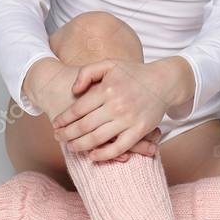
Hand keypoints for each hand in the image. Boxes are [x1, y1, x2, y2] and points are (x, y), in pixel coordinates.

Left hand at [51, 57, 166, 161]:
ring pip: (97, 139)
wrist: (164, 81)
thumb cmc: (133, 73)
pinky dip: (103, 154)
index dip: (63, 119)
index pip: (77, 109)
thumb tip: (73, 90)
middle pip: (83, 126)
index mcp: (106, 89)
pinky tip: (92, 156)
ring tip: (71, 147)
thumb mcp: (109, 64)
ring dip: (79, 146)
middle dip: (67, 134)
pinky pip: (119, 148)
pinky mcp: (139, 130)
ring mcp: (128, 119)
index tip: (55, 124)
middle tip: (58, 137)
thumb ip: (87, 72)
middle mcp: (116, 105)